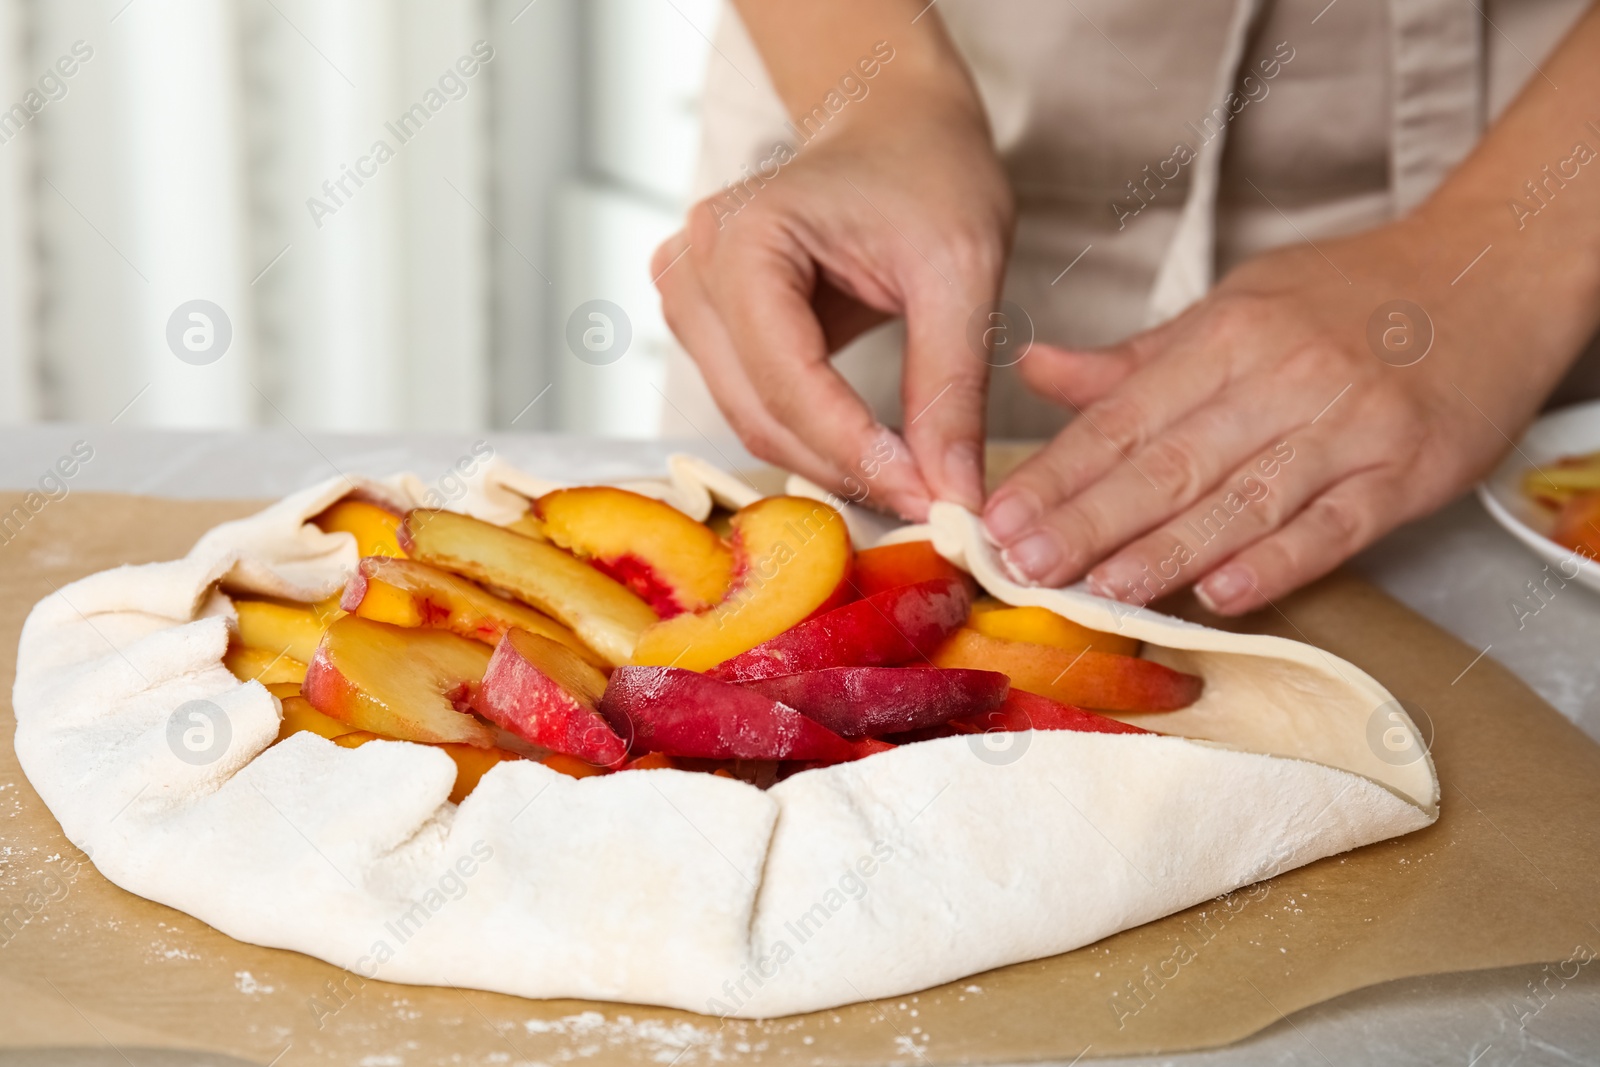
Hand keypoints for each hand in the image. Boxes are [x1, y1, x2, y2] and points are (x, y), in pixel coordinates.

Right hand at [652, 41, 1010, 519]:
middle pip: (762, 414)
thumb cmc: (928, 170)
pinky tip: (881, 455)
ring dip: (833, 465)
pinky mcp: (709, 331)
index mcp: (741, 238)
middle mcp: (692, 271)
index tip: (933, 499)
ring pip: (755, 424)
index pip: (789, 380)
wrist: (896, 126)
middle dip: (849, 469)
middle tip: (937, 505)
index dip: (859, 452)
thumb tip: (954, 495)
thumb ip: (950, 387)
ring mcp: (690, 302)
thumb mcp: (962, 270)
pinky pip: (759, 409)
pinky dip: (820, 443)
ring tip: (917, 483)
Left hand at [982, 214, 1584, 614]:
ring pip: (1241, 500)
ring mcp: (1347, 426)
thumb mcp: (1236, 304)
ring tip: (1099, 589)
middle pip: (1169, 462)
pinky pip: (1334, 526)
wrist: (1490, 273)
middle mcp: (1281, 378)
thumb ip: (1134, 359)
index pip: (1123, 416)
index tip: (997, 515)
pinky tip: (1224, 593)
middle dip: (1088, 519)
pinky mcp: (1407, 472)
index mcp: (1226, 336)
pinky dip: (1280, 561)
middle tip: (1024, 564)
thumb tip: (1035, 369)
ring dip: (1166, 551)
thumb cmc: (1349, 297)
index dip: (1057, 472)